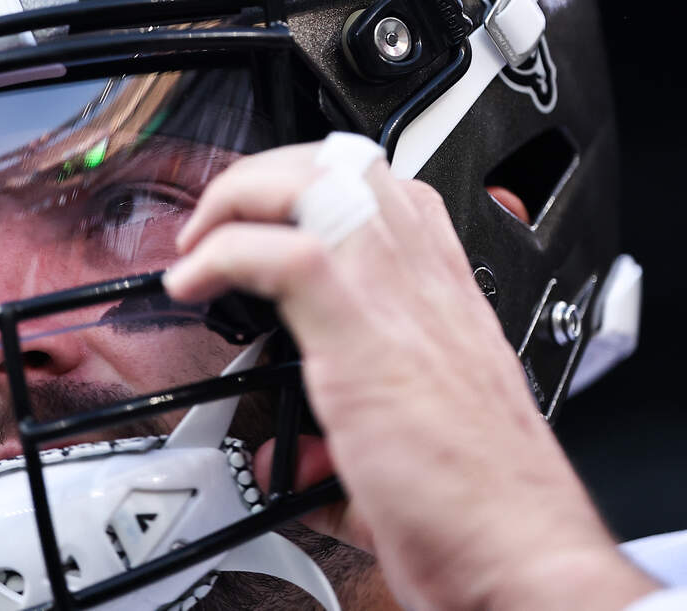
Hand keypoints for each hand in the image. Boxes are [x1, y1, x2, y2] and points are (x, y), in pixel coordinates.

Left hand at [163, 138, 656, 610]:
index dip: (316, 185)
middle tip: (219, 222)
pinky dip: (220, 256)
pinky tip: (191, 285)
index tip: (265, 219)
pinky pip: (279, 252)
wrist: (520, 550)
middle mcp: (426, 280)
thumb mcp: (407, 449)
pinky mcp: (362, 333)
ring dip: (239, 197)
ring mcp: (397, 297)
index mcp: (441, 294)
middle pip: (343, 161)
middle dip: (263, 174)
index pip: (384, 191)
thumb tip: (288, 457)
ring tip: (200, 243)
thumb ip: (337, 444)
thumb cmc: (479, 503)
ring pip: (313, 180)